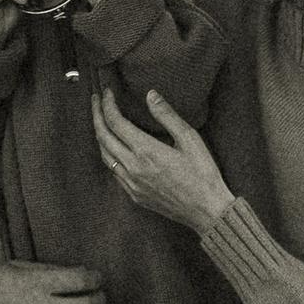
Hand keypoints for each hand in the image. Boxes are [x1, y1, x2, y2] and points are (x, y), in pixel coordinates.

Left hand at [91, 86, 236, 237]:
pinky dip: (109, 155)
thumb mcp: (190, 139)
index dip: (108, 105)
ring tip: (101, 121)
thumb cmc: (202, 173)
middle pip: (103, 137)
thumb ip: (167, 115)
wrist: (206, 211)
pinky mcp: (135, 195)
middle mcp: (133, 168)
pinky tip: (114, 148)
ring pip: (105, 156)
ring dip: (100, 135)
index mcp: (146, 151)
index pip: (116, 122)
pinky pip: (114, 172)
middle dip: (97, 115)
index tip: (106, 92)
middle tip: (96, 100)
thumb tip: (150, 95)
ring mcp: (132, 184)